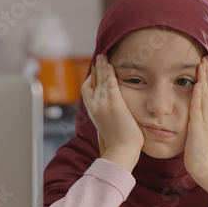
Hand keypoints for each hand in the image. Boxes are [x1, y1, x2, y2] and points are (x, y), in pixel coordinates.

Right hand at [81, 54, 143, 171]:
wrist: (121, 150)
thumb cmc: (119, 143)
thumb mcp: (108, 127)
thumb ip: (107, 116)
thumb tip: (112, 113)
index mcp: (93, 112)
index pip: (86, 91)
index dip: (90, 80)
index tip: (95, 74)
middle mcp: (95, 106)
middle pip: (93, 82)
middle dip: (96, 69)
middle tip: (100, 58)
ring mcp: (103, 103)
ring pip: (100, 80)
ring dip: (102, 66)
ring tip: (104, 56)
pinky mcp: (114, 102)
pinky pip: (110, 82)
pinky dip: (109, 71)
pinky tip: (111, 64)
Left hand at [184, 56, 207, 179]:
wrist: (205, 166)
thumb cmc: (201, 149)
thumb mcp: (204, 129)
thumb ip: (203, 118)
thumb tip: (199, 108)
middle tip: (206, 57)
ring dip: (206, 79)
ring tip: (203, 64)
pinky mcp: (199, 128)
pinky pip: (199, 108)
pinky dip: (199, 95)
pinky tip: (198, 84)